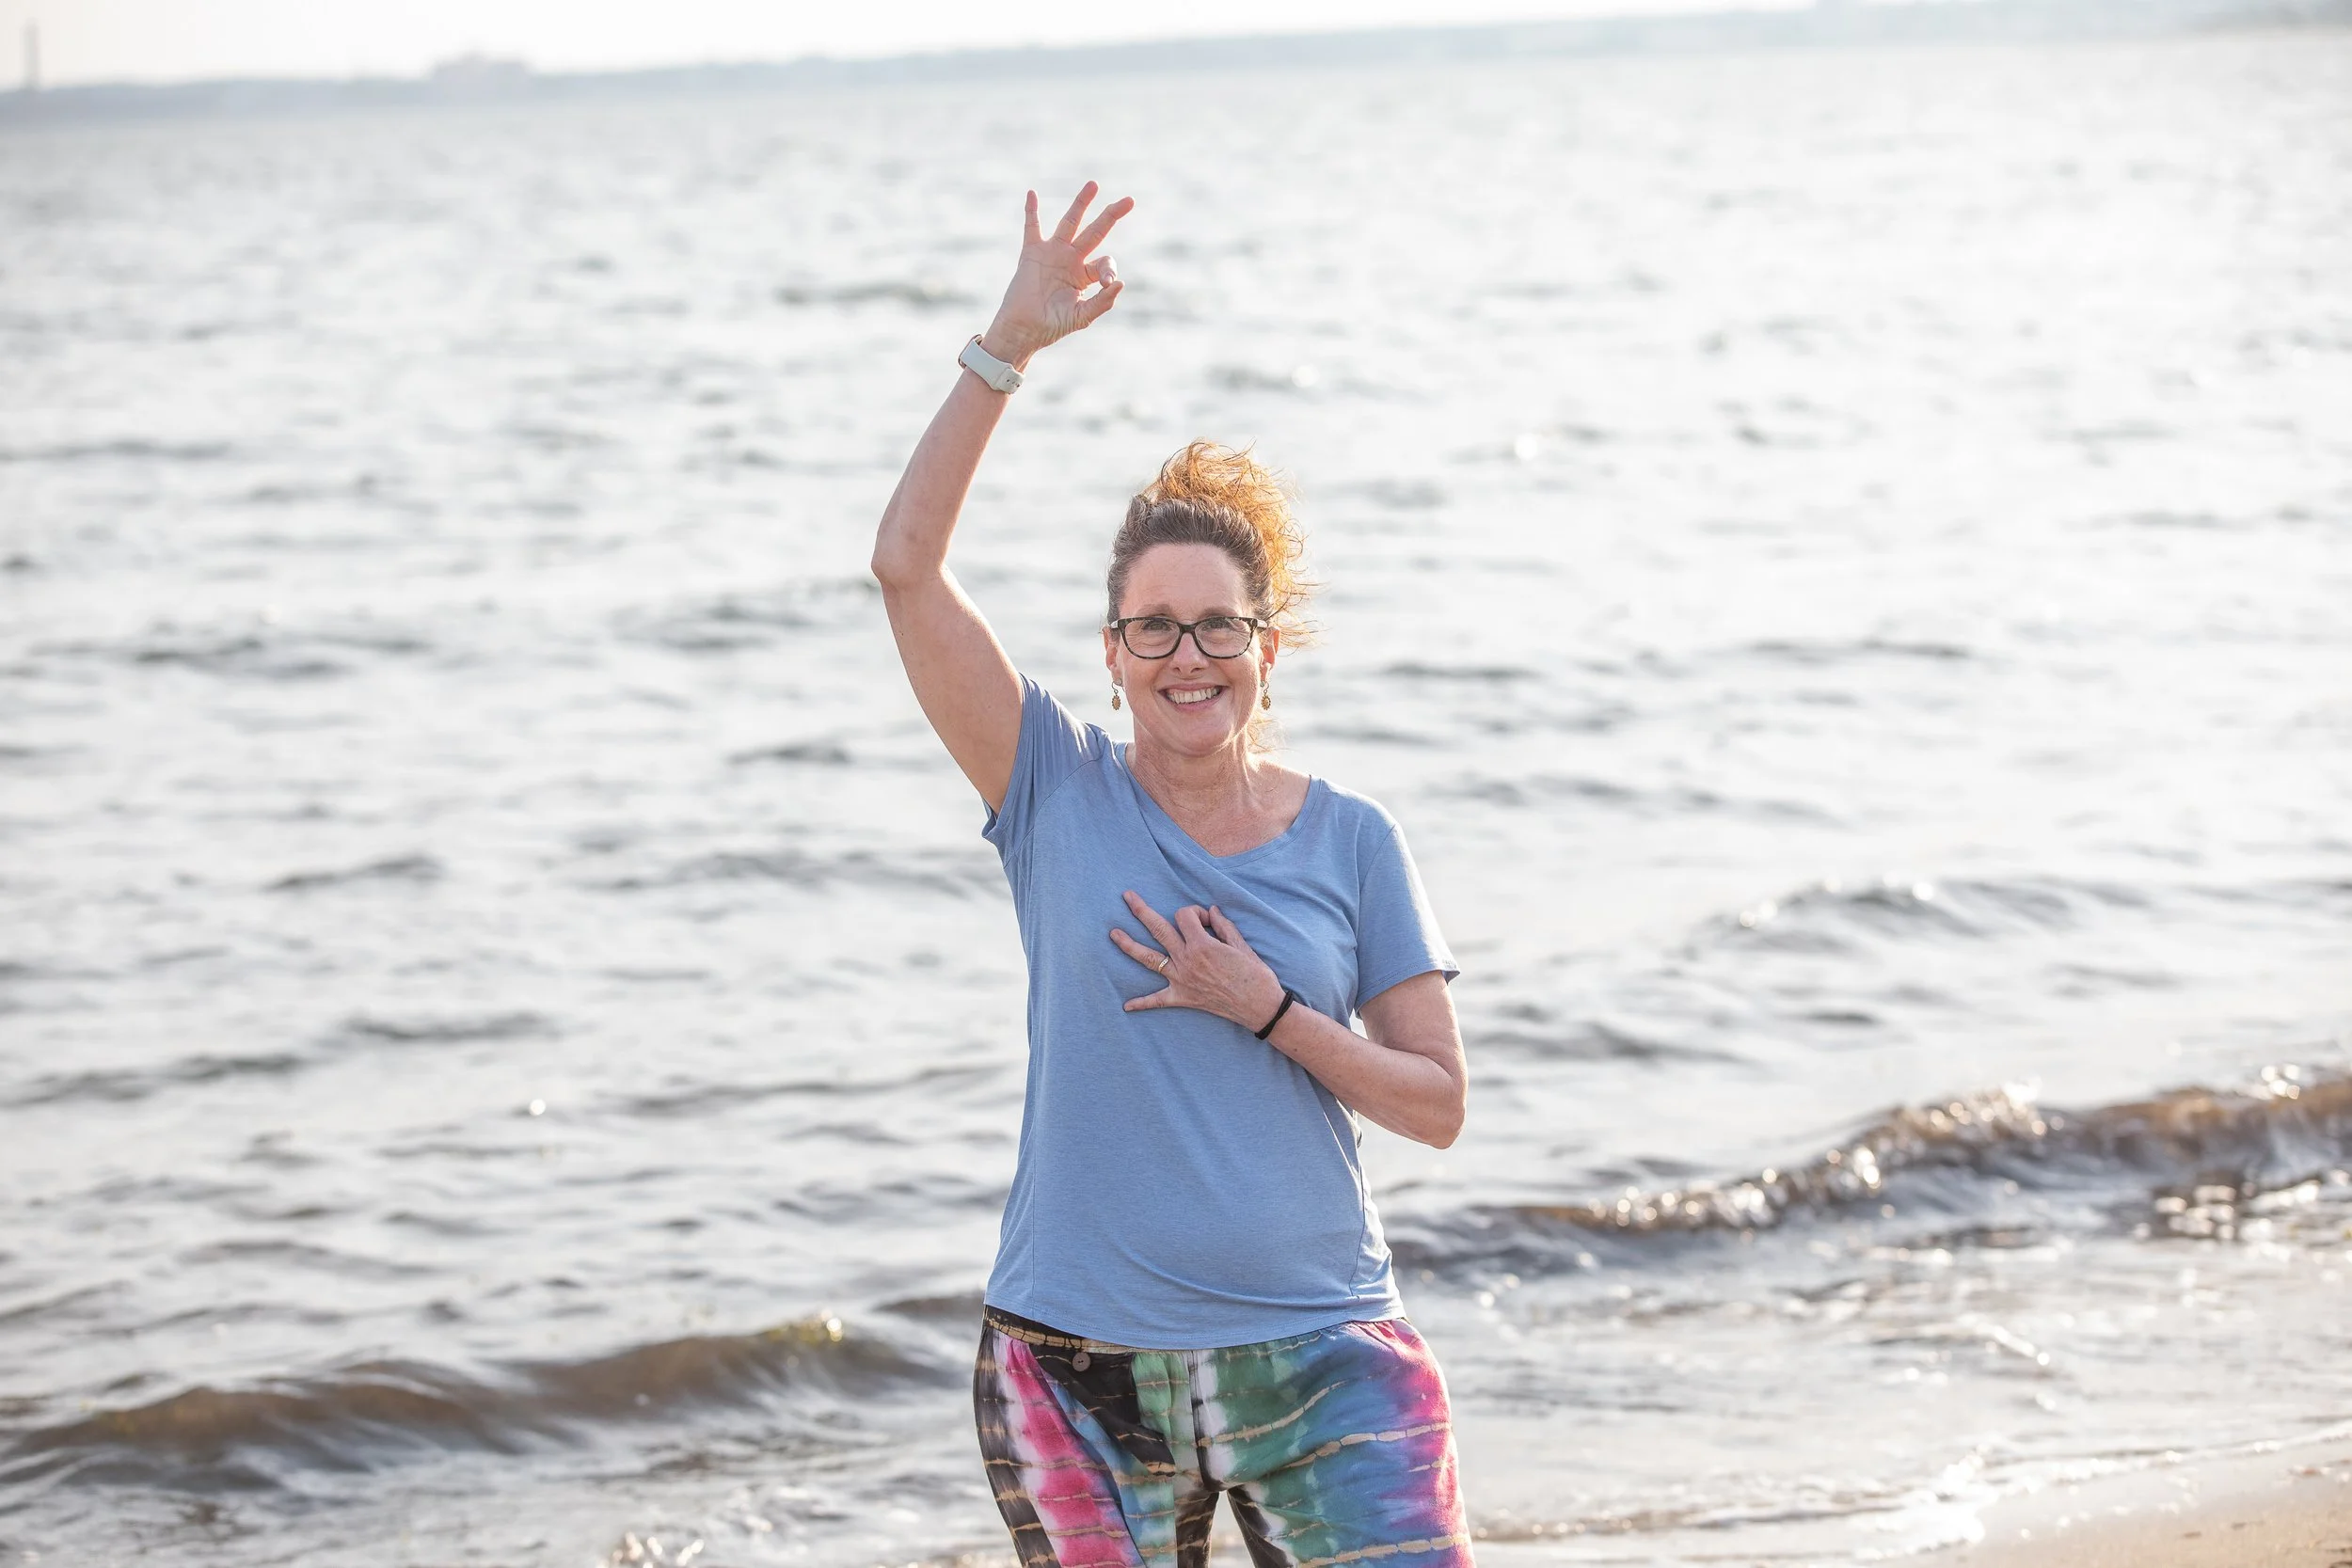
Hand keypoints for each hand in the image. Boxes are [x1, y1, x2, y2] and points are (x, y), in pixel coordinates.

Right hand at [981, 182, 1131, 366]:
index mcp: (1085, 275)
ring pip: (1070, 222)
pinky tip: (1032, 194)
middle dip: (1111, 216)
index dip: (1109, 269)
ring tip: (1093, 185)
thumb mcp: (1082, 316)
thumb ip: (1102, 302)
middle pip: (1095, 231)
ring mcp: (1052, 253)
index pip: (1105, 262)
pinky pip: (1032, 227)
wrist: (1024, 329)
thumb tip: (1120, 283)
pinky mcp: (1032, 252)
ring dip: (1081, 203)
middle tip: (1129, 200)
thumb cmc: (1053, 326)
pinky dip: (1032, 211)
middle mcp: (1071, 260)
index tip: (1106, 283)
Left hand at [1111, 891, 1285, 1028]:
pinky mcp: (1183, 998)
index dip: (1194, 912)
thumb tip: (1210, 910)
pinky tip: (1127, 1005)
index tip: (1207, 920)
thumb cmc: (1255, 975)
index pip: (1185, 916)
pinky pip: (1157, 1000)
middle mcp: (1187, 960)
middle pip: (1158, 929)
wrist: (1259, 1007)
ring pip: (1149, 959)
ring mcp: (1182, 980)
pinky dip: (1142, 1003)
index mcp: (1202, 944)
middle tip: (1127, 897)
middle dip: (1141, 911)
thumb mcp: (1241, 945)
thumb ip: (1223, 925)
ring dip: (1129, 945)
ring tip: (1113, 934)